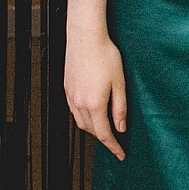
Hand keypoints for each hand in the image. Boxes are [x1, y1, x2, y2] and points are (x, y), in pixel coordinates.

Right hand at [64, 32, 127, 160]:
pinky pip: (74, 110)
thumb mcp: (119, 82)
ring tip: (105, 126)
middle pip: (91, 130)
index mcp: (94, 104)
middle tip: (116, 140)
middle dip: (104, 138)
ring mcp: (71, 95)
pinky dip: (84, 117)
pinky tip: (91, 111)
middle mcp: (79, 103)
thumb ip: (120, 107)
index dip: (113, 146)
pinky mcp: (67, 87)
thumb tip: (121, 127)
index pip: (104, 134)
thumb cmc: (105, 54)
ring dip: (93, 128)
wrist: (85, 35)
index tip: (121, 154)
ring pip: (80, 122)